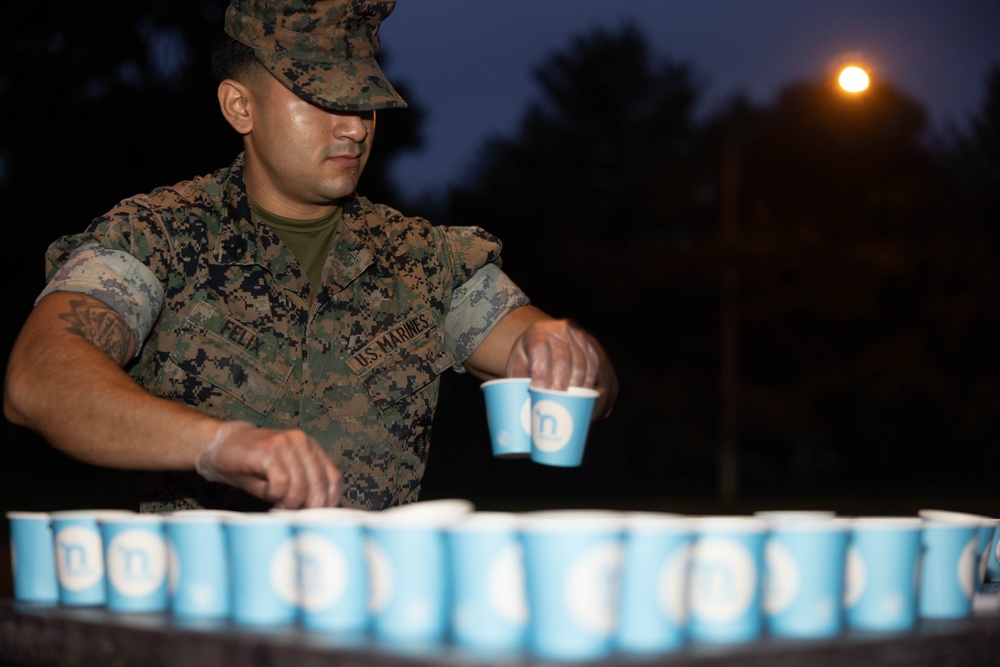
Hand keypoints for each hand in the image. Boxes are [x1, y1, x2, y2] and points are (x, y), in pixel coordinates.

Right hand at [195, 421, 342, 508]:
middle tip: (294, 517)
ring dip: (289, 504)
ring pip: (300, 486)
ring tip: (277, 506)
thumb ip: (302, 489)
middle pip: (319, 484)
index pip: (333, 478)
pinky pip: (281, 483)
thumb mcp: (283, 478)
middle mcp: (302, 442)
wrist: (220, 446)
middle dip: (308, 508)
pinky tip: (268, 495)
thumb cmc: (252, 466)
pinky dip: (275, 496)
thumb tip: (318, 513)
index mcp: (311, 447)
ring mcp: (287, 444)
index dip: (329, 502)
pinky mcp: (269, 450)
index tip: (317, 518)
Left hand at [505, 319, 618, 419]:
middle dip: (560, 384)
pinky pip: (592, 366)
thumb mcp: (517, 366)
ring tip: (569, 404)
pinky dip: (588, 383)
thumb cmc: (527, 360)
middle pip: (562, 359)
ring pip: (580, 363)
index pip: (539, 350)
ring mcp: (577, 336)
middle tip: (556, 404)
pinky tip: (582, 396)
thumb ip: (519, 382)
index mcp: (536, 332)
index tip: (539, 392)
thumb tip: (522, 407)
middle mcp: (559, 330)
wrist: (542, 340)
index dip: (541, 373)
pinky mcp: (590, 346)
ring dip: (576, 386)